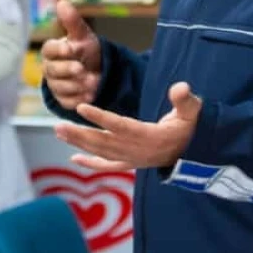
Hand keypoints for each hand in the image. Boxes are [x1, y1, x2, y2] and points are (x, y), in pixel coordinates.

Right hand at [41, 0, 101, 109]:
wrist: (98, 72)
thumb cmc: (86, 51)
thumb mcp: (83, 35)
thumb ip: (72, 21)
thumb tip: (62, 2)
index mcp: (52, 50)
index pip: (49, 49)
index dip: (59, 50)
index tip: (71, 49)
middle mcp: (49, 68)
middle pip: (54, 70)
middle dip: (69, 70)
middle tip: (83, 70)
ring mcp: (54, 85)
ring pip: (61, 87)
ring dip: (77, 85)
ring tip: (92, 82)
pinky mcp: (62, 99)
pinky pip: (67, 101)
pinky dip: (80, 98)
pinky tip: (90, 94)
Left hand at [54, 82, 202, 170]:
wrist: (194, 153)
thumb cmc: (190, 127)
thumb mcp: (192, 112)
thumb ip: (185, 100)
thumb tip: (181, 86)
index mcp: (149, 136)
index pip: (120, 125)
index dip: (100, 118)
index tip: (81, 108)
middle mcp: (137, 150)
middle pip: (104, 142)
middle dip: (80, 134)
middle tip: (58, 126)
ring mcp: (133, 159)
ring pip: (102, 152)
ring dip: (80, 143)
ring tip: (60, 132)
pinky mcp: (132, 163)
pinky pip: (109, 166)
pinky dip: (92, 163)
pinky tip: (75, 158)